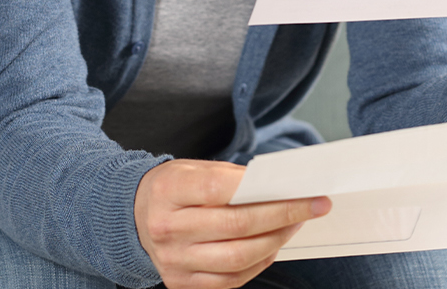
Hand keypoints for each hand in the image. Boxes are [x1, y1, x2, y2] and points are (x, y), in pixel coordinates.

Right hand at [134, 159, 330, 288]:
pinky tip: (272, 246)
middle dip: (283, 217)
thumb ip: (234, 178)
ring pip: (238, 257)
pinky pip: (230, 280)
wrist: (133, 218)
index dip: (269, 193)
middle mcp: (167, 228)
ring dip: (276, 241)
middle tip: (312, 208)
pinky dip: (259, 263)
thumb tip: (281, 189)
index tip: (304, 191)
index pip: (224, 191)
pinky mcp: (181, 283)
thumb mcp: (195, 169)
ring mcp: (173, 260)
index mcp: (169, 190)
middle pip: (237, 226)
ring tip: (294, 225)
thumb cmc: (173, 189)